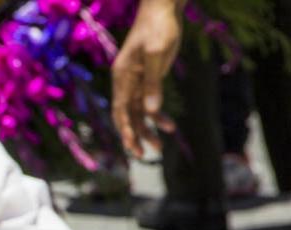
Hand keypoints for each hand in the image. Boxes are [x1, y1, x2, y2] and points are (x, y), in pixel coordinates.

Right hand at [111, 0, 184, 157]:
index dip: (125, 129)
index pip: (121, 109)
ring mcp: (136, 80)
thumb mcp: (157, 54)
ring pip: (139, 112)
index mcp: (123, 76)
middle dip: (134, 136)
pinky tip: (169, 127)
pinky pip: (149, 103)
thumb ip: (153, 83)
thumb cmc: (159, 27)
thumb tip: (152, 111)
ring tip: (160, 147)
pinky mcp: (148, 78)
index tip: (132, 147)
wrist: (163, 8)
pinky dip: (158, 116)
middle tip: (143, 155)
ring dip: (147, 130)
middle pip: (127, 115)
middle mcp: (126, 81)